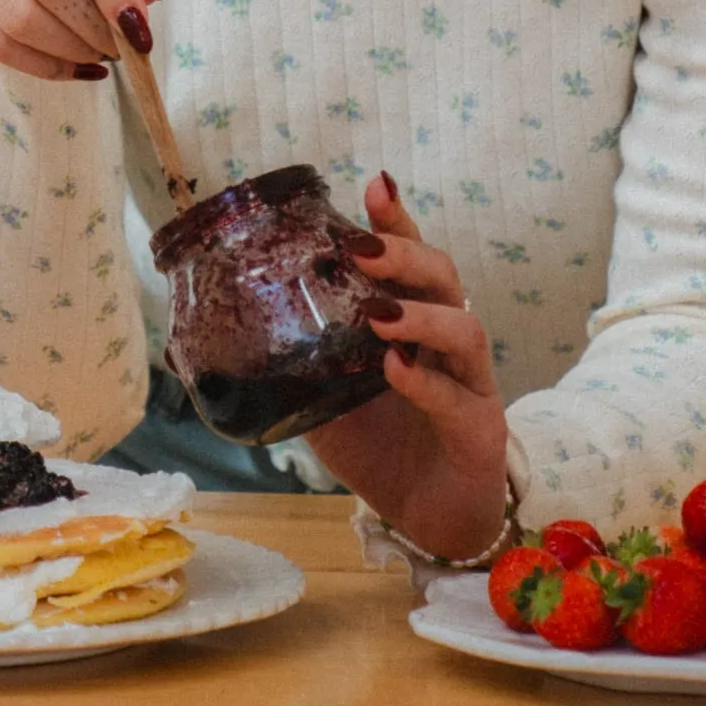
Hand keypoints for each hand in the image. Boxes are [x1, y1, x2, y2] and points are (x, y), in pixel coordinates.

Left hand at [304, 174, 511, 558]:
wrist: (428, 520)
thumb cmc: (381, 447)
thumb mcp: (326, 400)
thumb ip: (296, 366)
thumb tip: (225, 338)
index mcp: (412, 325)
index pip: (409, 262)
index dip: (396, 222)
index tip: (374, 185)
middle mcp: (446, 345)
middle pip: (443, 279)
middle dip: (405, 254)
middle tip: (361, 248)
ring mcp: (470, 385)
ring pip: (464, 330)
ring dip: (420, 315)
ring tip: (378, 313)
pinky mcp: (481, 432)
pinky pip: (459, 400)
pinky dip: (426, 382)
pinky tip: (396, 371)